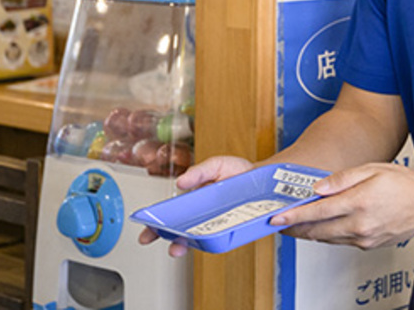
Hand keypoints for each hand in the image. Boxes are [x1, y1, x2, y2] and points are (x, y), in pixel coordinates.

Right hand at [137, 155, 253, 256]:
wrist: (266, 176)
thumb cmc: (238, 172)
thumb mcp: (216, 165)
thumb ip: (199, 171)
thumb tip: (181, 182)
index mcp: (195, 202)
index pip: (172, 217)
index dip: (157, 226)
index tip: (147, 232)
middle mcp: (205, 216)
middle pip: (183, 233)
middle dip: (174, 242)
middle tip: (169, 247)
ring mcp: (220, 223)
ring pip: (202, 239)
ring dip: (192, 245)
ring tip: (182, 247)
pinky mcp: (235, 228)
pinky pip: (223, 238)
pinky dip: (215, 241)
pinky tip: (208, 240)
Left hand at [271, 162, 413, 249]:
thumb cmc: (404, 184)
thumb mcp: (372, 169)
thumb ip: (342, 178)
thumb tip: (318, 187)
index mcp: (358, 202)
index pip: (316, 212)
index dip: (293, 216)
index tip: (275, 218)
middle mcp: (360, 225)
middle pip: (317, 231)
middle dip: (295, 228)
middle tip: (280, 222)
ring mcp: (364, 239)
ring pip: (327, 239)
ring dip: (309, 233)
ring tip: (297, 223)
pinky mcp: (369, 245)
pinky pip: (341, 241)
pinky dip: (327, 235)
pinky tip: (324, 226)